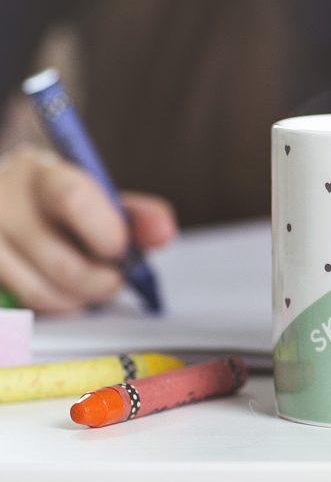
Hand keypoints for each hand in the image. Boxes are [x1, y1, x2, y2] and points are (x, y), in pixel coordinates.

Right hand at [0, 144, 177, 312]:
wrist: (4, 199)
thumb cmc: (57, 199)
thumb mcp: (95, 193)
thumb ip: (136, 214)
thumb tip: (163, 234)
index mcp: (42, 175)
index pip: (75, 200)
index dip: (107, 234)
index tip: (122, 250)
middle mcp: (4, 205)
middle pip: (62, 263)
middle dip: (102, 281)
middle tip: (116, 279)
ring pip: (41, 292)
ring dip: (80, 300)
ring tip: (93, 286)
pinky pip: (22, 305)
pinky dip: (53, 307)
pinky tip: (63, 292)